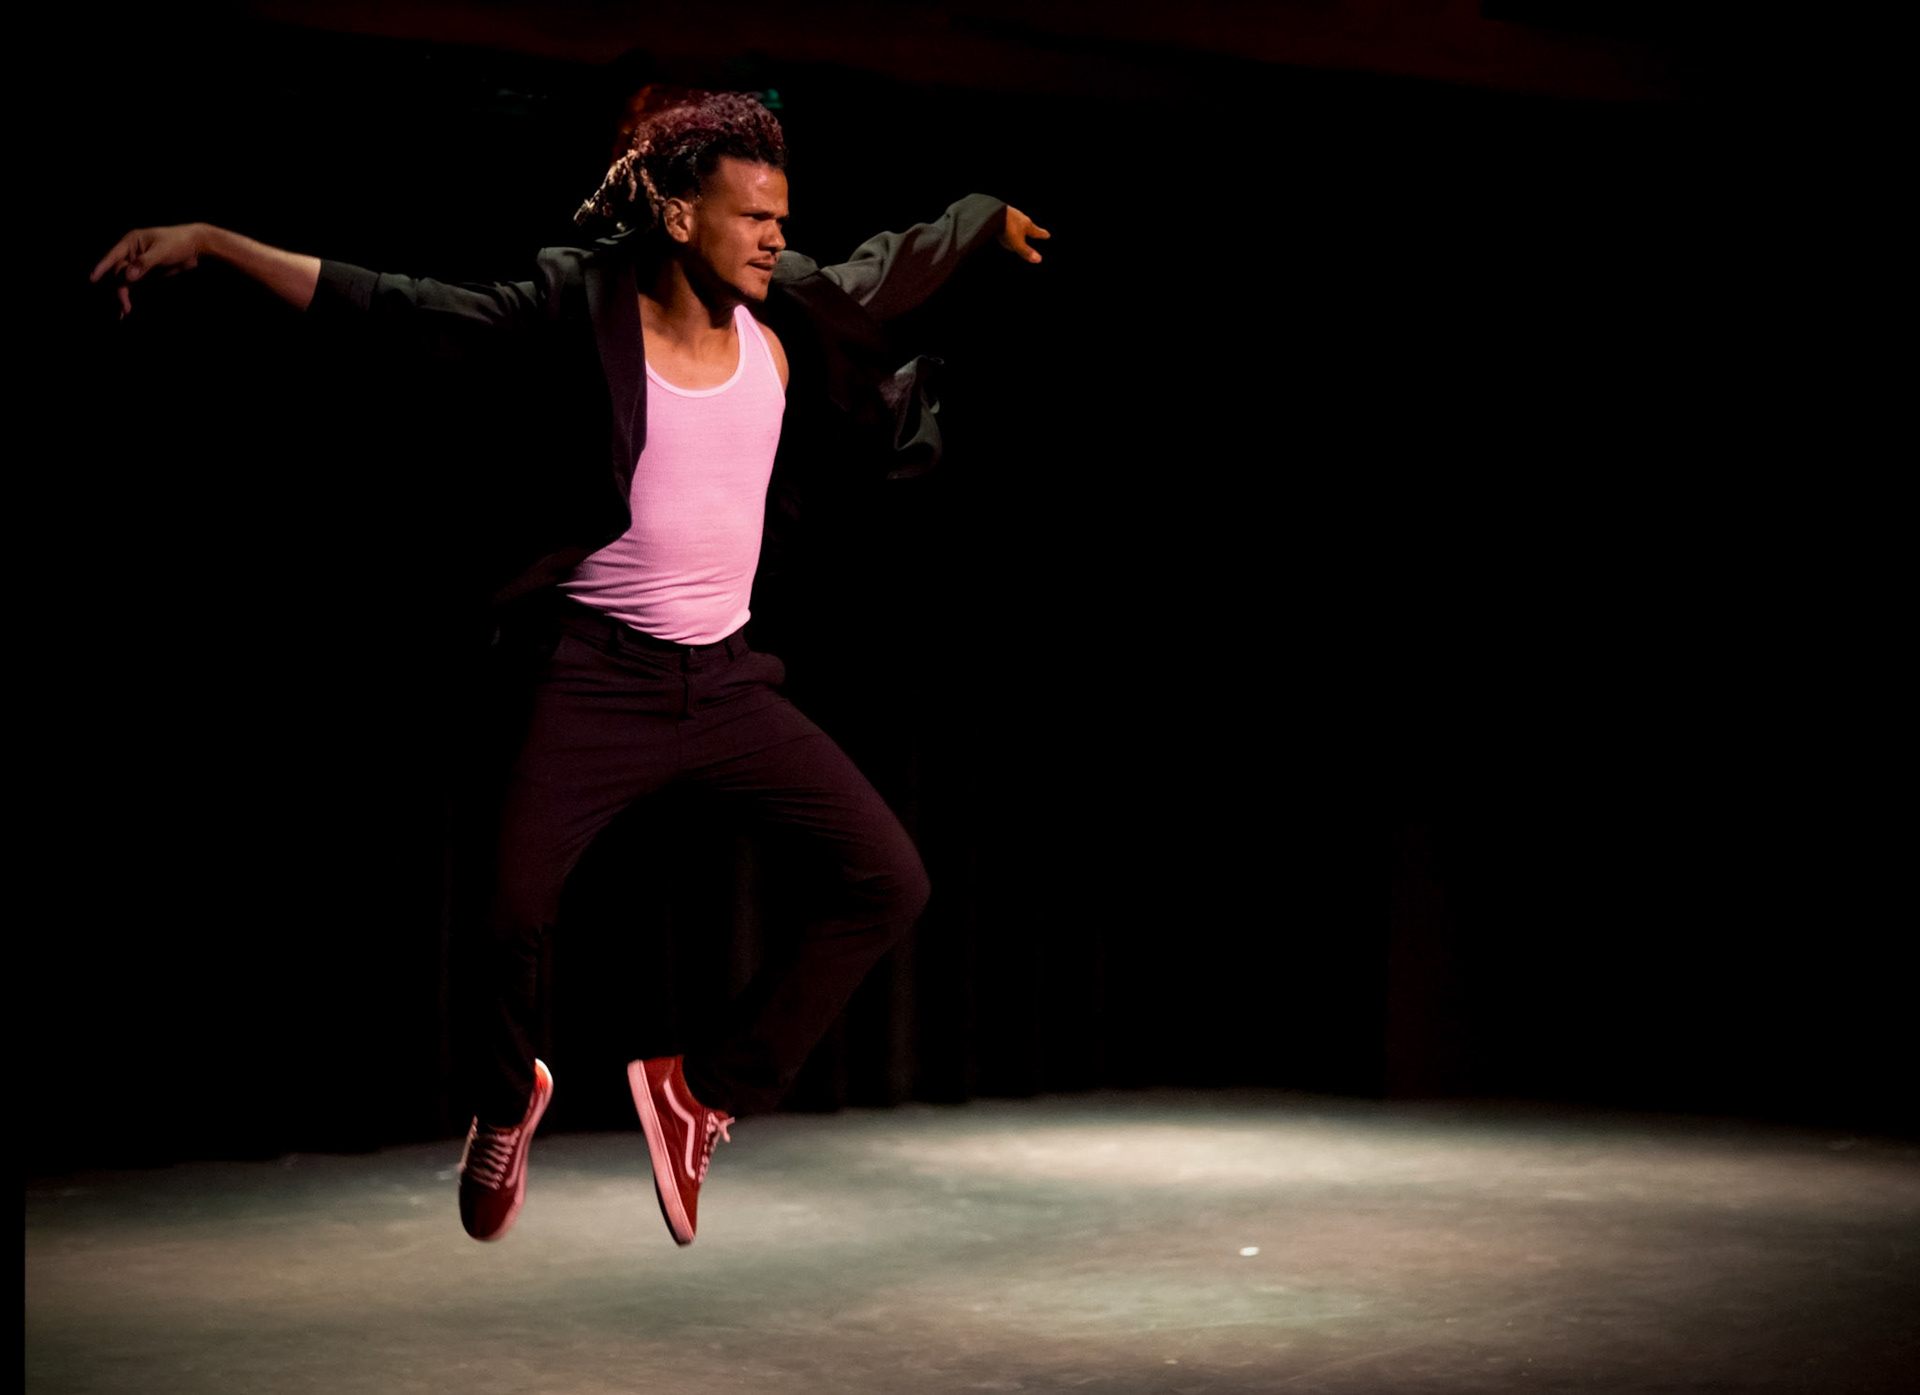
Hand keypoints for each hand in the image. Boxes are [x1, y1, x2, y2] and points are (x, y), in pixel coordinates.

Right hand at [90, 224, 206, 316]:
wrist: (194, 246)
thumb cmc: (177, 242)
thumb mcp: (161, 251)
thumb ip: (145, 263)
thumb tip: (128, 277)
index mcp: (131, 242)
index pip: (113, 256)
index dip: (102, 268)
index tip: (93, 279)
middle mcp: (130, 253)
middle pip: (118, 273)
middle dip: (119, 289)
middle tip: (124, 306)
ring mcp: (136, 265)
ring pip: (123, 281)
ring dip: (122, 295)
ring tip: (124, 311)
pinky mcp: (143, 274)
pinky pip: (132, 285)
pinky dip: (128, 295)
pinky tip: (125, 308)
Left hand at [997, 206, 1050, 263]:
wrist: (992, 214)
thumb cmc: (1007, 228)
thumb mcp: (1017, 244)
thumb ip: (1026, 252)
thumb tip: (1038, 259)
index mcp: (1027, 225)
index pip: (1038, 232)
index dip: (1043, 234)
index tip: (1047, 235)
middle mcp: (1020, 218)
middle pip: (1028, 225)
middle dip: (1030, 229)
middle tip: (1033, 231)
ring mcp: (1010, 213)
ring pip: (1016, 220)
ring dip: (1018, 225)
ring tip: (1017, 229)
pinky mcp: (999, 212)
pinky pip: (1005, 218)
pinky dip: (1006, 223)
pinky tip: (1001, 226)